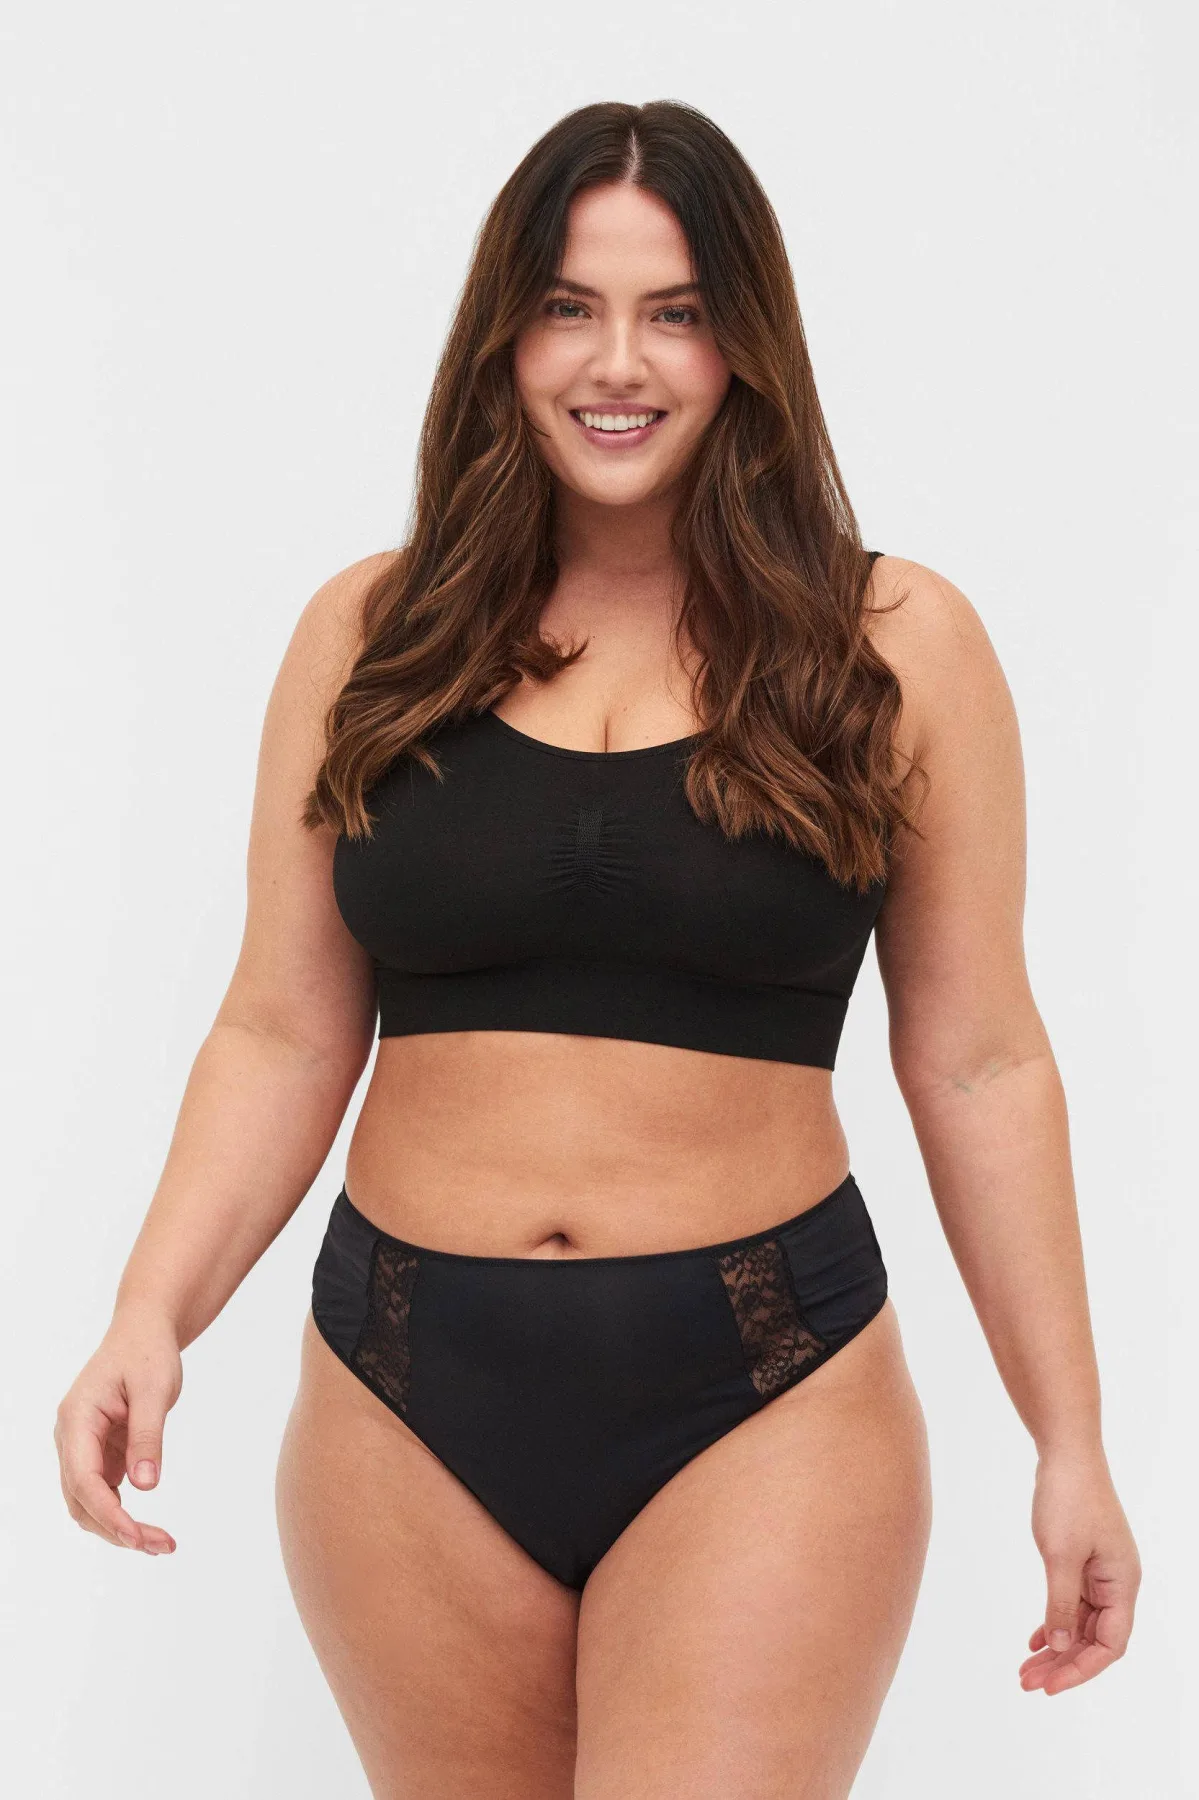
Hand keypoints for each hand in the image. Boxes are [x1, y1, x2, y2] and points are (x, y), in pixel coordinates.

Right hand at [54, 1311, 182, 1553]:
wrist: (143, 1333)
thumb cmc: (147, 1353)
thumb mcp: (154, 1389)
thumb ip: (148, 1437)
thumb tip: (146, 1486)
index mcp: (76, 1419)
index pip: (84, 1480)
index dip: (109, 1514)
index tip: (139, 1537)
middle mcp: (71, 1437)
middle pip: (81, 1500)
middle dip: (116, 1529)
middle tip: (161, 1546)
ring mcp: (81, 1447)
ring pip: (89, 1502)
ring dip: (118, 1527)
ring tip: (160, 1542)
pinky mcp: (97, 1452)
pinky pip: (102, 1492)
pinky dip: (121, 1513)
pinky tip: (148, 1527)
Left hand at [1020, 1447, 1139, 1694]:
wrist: (1066, 1451)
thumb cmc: (1069, 1498)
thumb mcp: (1060, 1555)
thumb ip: (1061, 1605)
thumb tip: (1061, 1648)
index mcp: (1122, 1584)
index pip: (1110, 1645)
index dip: (1081, 1670)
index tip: (1049, 1686)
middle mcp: (1117, 1582)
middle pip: (1095, 1639)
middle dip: (1063, 1664)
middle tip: (1027, 1682)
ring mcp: (1101, 1571)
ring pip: (1081, 1623)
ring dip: (1056, 1647)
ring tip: (1025, 1668)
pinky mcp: (1084, 1559)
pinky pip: (1073, 1602)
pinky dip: (1055, 1621)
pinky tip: (1035, 1639)